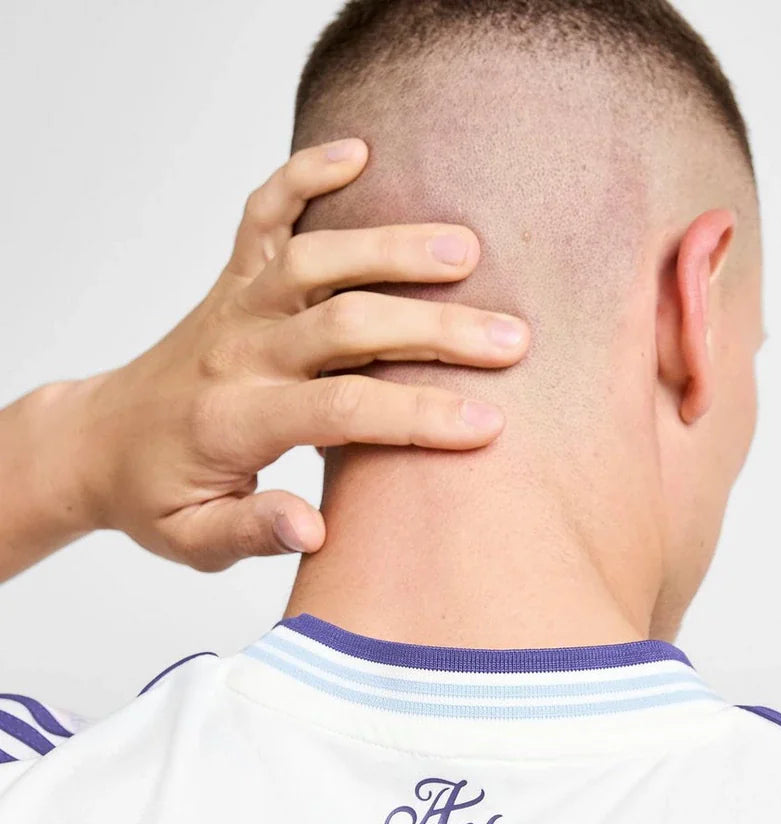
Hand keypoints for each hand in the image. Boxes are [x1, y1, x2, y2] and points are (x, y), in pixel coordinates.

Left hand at [60, 138, 528, 570]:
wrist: (96, 442)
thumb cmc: (156, 495)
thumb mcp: (194, 542)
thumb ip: (251, 533)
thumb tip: (314, 527)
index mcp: (236, 423)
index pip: (341, 412)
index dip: (418, 416)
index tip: (488, 424)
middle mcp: (238, 353)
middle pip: (344, 326)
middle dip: (433, 331)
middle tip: (511, 338)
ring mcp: (235, 306)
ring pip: (315, 260)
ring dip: (390, 250)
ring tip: (467, 252)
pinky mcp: (231, 279)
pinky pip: (262, 212)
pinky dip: (305, 175)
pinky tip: (359, 153)